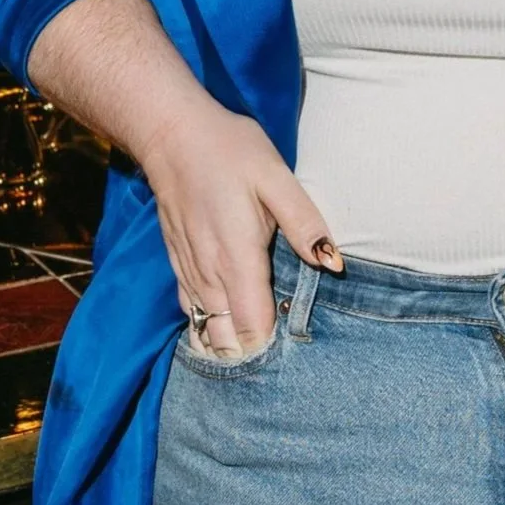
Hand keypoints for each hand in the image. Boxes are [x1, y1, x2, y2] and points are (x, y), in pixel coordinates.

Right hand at [141, 100, 340, 359]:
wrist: (170, 133)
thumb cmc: (229, 151)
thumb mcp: (276, 177)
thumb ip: (304, 223)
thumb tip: (333, 264)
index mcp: (237, 258)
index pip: (253, 328)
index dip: (271, 351)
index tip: (294, 361)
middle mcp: (209, 273)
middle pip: (227, 339)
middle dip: (251, 357)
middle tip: (280, 370)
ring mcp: (189, 269)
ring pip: (205, 329)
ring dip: (228, 347)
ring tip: (256, 363)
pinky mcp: (178, 262)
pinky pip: (191, 310)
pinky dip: (207, 328)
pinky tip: (222, 335)